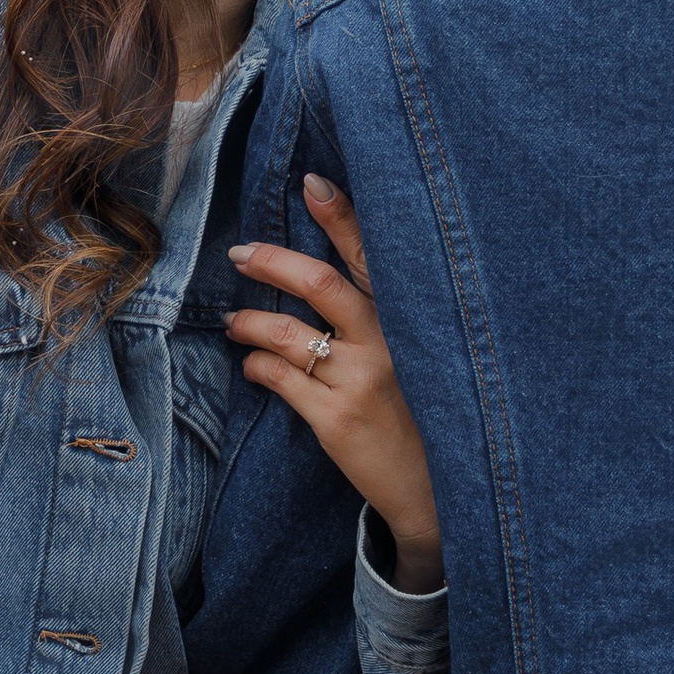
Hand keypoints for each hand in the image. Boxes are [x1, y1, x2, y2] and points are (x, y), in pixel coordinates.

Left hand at [230, 177, 443, 589]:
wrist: (439, 490)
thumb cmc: (425, 415)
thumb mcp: (417, 356)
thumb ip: (382, 318)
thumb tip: (324, 278)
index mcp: (407, 320)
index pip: (370, 256)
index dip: (341, 215)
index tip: (312, 182)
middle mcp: (387, 342)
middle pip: (320, 283)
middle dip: (273, 262)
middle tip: (241, 253)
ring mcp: (360, 380)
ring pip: (286, 333)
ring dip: (250, 322)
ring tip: (234, 322)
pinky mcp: (336, 419)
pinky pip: (279, 379)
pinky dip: (256, 368)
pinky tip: (253, 368)